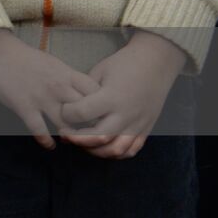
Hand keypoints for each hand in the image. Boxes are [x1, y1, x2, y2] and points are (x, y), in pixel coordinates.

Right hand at [0, 29, 98, 148]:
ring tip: (70, 141)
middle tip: (89, 135)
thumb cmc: (23, 57)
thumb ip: (68, 79)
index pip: (96, 94)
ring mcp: (41, 98)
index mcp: (67, 73)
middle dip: (90, 127)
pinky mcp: (24, 106)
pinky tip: (49, 145)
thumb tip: (82, 95)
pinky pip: (41, 131)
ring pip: (67, 126)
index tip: (100, 115)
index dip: (102, 107)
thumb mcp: (52, 63)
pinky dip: (47, 141)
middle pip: (86, 113)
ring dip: (70, 137)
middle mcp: (58, 87)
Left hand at [59, 31, 187, 159]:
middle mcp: (126, 114)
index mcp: (111, 96)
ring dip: (96, 151)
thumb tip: (70, 105)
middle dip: (78, 139)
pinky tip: (102, 148)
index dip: (67, 114)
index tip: (62, 110)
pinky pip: (131, 150)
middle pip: (99, 137)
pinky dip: (115, 153)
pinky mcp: (146, 129)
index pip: (83, 113)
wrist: (156, 63)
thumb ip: (86, 90)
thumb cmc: (124, 64)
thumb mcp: (100, 71)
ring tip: (82, 144)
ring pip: (116, 149)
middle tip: (65, 134)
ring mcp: (138, 124)